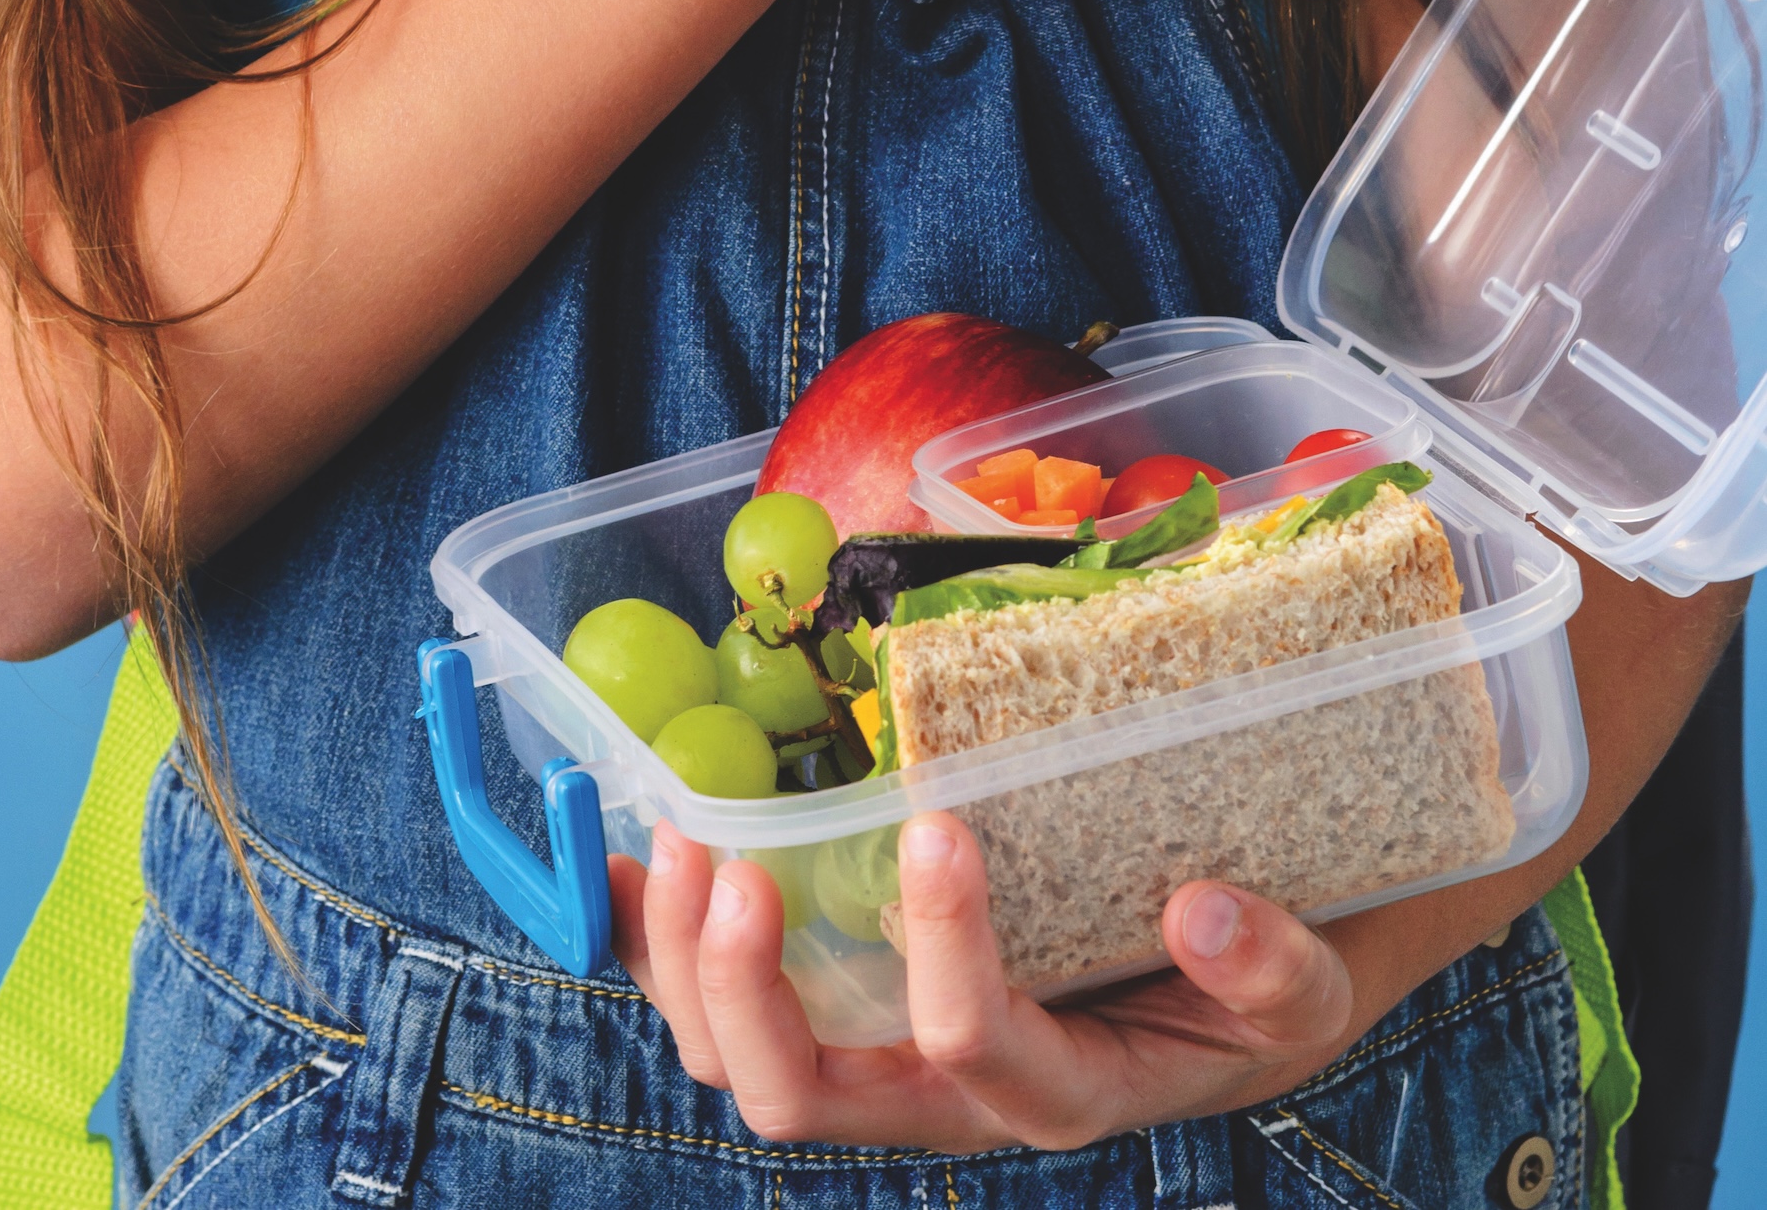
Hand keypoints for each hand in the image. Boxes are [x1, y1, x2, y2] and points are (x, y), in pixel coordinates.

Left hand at [611, 814, 1355, 1151]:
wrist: (1240, 989)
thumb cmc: (1261, 980)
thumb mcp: (1305, 981)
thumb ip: (1273, 970)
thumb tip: (1205, 915)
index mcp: (1053, 1092)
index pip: (973, 1053)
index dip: (946, 959)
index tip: (940, 828)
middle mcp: (946, 1098)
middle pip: (806, 1098)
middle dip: (749, 991)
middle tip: (736, 863)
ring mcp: (881, 1058)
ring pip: (740, 1063)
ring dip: (682, 963)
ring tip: (677, 834)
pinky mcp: (844, 1007)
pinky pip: (723, 1000)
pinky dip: (657, 944)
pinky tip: (620, 868)